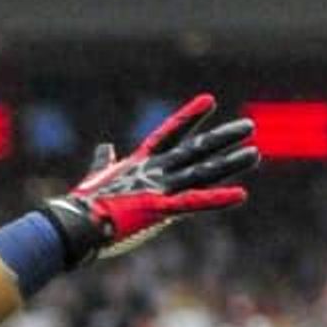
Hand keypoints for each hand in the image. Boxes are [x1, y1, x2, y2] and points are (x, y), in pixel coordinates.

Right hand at [41, 93, 259, 264]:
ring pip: (201, 172)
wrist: (73, 225)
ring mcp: (158, 189)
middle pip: (195, 149)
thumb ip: (104, 162)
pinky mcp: (158, 209)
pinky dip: (217, 200)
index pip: (169, 133)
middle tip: (248, 126)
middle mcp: (154, 172)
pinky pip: (194, 204)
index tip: (209, 101)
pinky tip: (241, 195)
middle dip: (222, 138)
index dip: (189, 117)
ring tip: (254, 154)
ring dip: (229, 163)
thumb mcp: (95, 179)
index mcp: (139, 164)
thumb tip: (105, 147)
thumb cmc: (80, 207)